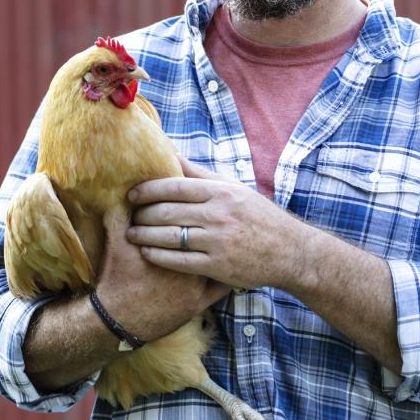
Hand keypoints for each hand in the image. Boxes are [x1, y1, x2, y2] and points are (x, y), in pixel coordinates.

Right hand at [93, 205, 229, 342]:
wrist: (117, 319)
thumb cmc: (116, 279)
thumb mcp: (116, 244)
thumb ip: (119, 218)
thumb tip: (117, 198)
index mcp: (173, 242)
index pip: (193, 215)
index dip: (195, 205)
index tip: (196, 201)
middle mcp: (190, 261)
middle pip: (210, 236)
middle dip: (213, 225)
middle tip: (213, 216)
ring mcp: (197, 284)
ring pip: (220, 260)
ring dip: (222, 247)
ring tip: (224, 236)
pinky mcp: (199, 303)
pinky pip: (221, 288)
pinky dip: (225, 277)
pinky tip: (227, 268)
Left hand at [127, 156, 305, 290]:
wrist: (290, 251)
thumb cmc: (258, 216)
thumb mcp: (234, 189)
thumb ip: (200, 174)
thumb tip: (171, 153)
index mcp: (221, 192)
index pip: (175, 187)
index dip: (148, 190)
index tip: (132, 194)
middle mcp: (218, 214)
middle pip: (167, 212)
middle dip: (142, 214)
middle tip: (129, 215)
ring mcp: (218, 241)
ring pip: (169, 236)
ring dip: (144, 235)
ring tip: (131, 234)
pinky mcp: (218, 266)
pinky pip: (178, 260)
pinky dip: (158, 255)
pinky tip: (147, 252)